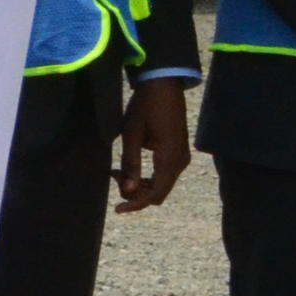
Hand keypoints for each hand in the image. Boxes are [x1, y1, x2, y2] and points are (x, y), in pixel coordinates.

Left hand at [114, 77, 191, 213]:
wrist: (163, 87)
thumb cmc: (144, 107)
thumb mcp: (131, 134)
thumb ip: (130, 163)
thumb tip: (127, 190)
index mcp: (170, 158)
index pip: (155, 193)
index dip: (136, 204)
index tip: (117, 209)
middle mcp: (180, 162)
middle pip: (159, 192)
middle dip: (135, 193)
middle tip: (114, 177)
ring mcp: (182, 157)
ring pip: (161, 185)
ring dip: (139, 184)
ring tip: (117, 171)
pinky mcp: (178, 153)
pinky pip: (164, 174)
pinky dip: (147, 176)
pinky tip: (127, 167)